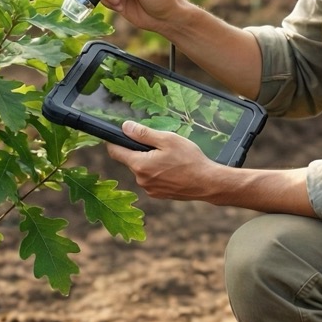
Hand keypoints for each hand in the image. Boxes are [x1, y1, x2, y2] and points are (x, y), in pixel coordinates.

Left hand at [106, 120, 220, 200]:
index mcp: (140, 164)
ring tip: (170, 159)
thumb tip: (125, 127)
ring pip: (142, 170)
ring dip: (150, 162)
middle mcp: (140, 179)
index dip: (114, 141)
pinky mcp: (158, 195)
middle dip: (140, 151)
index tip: (119, 135)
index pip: (115, 152)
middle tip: (160, 146)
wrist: (207, 183)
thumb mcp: (167, 139)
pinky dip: (158, 173)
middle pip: (131, 160)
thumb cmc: (190, 159)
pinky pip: (151, 179)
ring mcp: (149, 189)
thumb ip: (143, 133)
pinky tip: (173, 170)